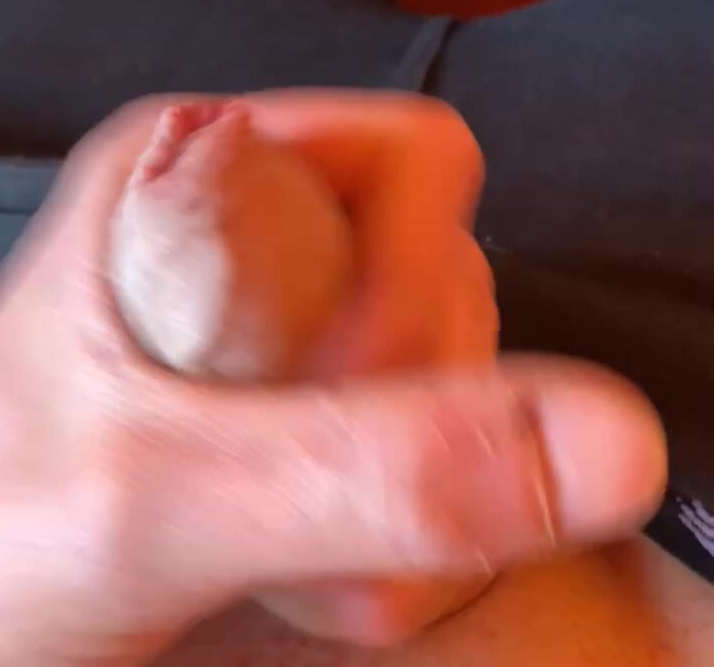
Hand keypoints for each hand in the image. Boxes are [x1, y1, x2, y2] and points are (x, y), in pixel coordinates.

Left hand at [0, 93, 665, 664]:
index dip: (422, 281)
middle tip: (304, 489)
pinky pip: (422, 454)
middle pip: (448, 273)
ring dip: (406, 489)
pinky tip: (307, 574)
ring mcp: (285, 322)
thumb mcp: (152, 498)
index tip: (364, 388)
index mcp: (198, 169)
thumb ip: (358, 470)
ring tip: (295, 548)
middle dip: (412, 409)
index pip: (417, 162)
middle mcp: (252, 228)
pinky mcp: (300, 411)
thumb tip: (583, 436)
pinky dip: (395, 538)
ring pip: (450, 374)